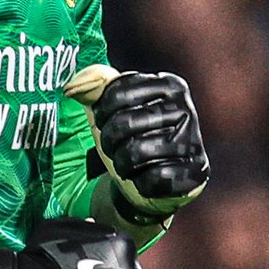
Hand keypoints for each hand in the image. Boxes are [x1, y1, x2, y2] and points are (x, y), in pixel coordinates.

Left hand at [67, 65, 208, 219]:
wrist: (158, 178)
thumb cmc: (133, 137)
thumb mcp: (113, 108)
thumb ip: (94, 88)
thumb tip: (73, 87)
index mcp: (169, 85)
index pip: (117, 94)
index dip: (101, 114)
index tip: (104, 123)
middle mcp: (185, 109)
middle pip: (124, 123)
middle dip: (109, 142)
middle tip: (113, 148)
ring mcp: (193, 141)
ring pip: (136, 153)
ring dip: (122, 164)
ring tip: (127, 164)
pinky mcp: (195, 172)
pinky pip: (153, 179)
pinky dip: (141, 183)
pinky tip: (145, 178)